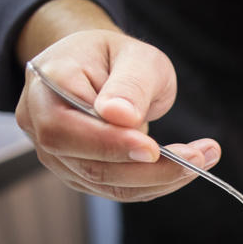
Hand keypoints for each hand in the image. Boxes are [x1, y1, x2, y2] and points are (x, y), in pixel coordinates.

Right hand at [16, 14, 219, 202]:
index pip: (67, 127)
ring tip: (202, 157)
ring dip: (159, 179)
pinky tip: (186, 167)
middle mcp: (40, 124)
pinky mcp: (79, 173)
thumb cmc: (114, 57)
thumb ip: (129, 84)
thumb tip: (120, 116)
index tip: (153, 148)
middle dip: (147, 170)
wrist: (97, 67)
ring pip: (107, 183)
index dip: (111, 144)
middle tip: (197, 158)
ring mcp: (56, 154)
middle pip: (87, 164)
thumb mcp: (135, 56)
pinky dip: (155, 183)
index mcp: (47, 85)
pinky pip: (117, 188)